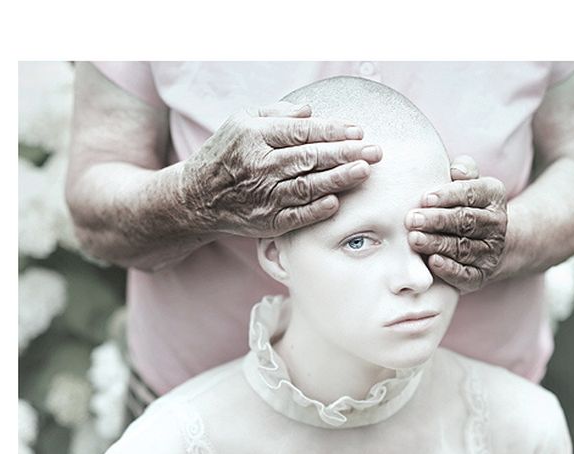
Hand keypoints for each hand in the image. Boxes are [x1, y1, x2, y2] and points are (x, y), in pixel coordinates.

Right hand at [184, 102, 381, 237]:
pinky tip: (337, 202)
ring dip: (338, 180)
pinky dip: (317, 210)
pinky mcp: (266, 221)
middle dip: (346, 154)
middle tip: (375, 152)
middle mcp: (260, 166)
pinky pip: (296, 216)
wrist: (198, 196)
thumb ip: (277, 113)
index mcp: (255, 136)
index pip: (302, 132)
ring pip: (307, 186)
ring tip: (364, 172)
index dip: (333, 131)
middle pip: (309, 158)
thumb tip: (311, 112)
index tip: (358, 131)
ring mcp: (263, 196)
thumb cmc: (228, 153)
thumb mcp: (242, 121)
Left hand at [406, 155, 507, 292]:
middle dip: (438, 220)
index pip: (472, 193)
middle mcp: (497, 224)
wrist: (488, 244)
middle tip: (412, 220)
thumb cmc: (465, 207)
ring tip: (414, 240)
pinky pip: (466, 274)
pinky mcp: (481, 275)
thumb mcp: (469, 184)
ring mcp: (491, 251)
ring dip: (438, 244)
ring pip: (463, 247)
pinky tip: (432, 262)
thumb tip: (456, 170)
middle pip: (466, 221)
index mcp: (493, 196)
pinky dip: (450, 269)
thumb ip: (464, 172)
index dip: (448, 196)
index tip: (425, 198)